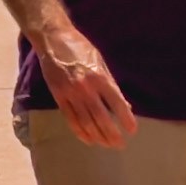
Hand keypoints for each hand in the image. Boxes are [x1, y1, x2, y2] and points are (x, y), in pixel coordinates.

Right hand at [36, 25, 140, 144]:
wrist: (53, 39)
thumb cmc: (81, 48)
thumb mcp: (100, 62)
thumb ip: (111, 84)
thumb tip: (125, 105)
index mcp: (99, 77)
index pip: (116, 103)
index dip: (125, 118)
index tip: (132, 131)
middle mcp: (85, 87)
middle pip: (101, 117)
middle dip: (112, 134)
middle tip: (119, 144)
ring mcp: (70, 93)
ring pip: (85, 122)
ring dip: (97, 136)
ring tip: (106, 144)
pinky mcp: (59, 97)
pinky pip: (70, 119)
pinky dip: (80, 132)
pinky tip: (88, 140)